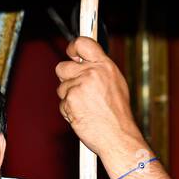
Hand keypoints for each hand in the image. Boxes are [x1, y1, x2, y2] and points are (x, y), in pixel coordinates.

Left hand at [55, 36, 145, 163]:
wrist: (117, 136)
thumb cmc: (117, 115)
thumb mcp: (115, 84)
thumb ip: (99, 70)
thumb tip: (83, 61)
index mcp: (105, 66)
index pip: (83, 43)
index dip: (73, 47)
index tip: (71, 53)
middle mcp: (92, 73)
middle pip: (63, 66)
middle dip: (66, 78)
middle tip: (78, 90)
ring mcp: (80, 86)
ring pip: (61, 87)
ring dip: (69, 98)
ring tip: (85, 107)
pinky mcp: (70, 100)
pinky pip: (62, 103)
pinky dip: (69, 111)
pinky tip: (82, 115)